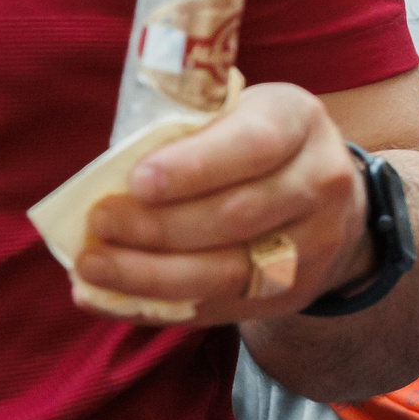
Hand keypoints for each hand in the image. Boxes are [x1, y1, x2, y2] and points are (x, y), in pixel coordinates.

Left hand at [76, 82, 374, 323]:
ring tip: (93, 266)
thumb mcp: (233, 112)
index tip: (136, 182)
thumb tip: (109, 169)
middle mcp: (321, 182)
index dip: (194, 167)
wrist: (325, 198)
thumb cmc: (250, 145)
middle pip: (238, 215)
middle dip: (159, 226)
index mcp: (299, 122)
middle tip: (99, 224)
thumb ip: (186, 128)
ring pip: (229, 271)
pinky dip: (157, 305)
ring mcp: (315, 244)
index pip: (253, 145)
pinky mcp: (293, 291)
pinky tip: (109, 297)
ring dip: (151, 273)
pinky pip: (219, 306)